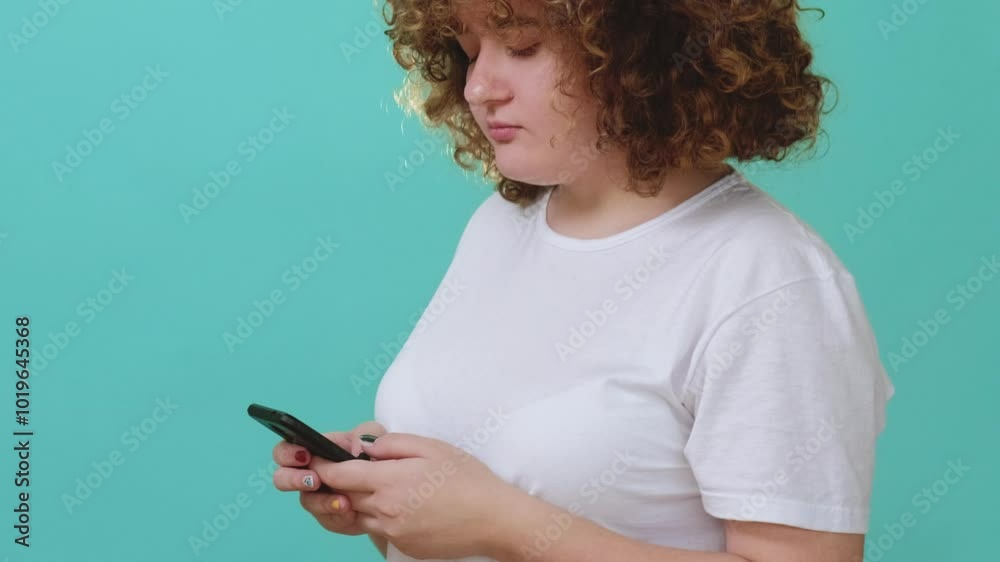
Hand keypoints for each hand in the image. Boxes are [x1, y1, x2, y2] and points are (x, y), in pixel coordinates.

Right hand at [271, 420, 386, 534]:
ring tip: (343, 502)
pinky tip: (351, 512)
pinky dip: (339, 516)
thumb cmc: (376, 452)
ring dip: (322, 502)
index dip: (287, 453)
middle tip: (315, 481)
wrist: (389, 483)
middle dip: (293, 480)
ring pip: (307, 502)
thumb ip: (365, 433)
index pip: (286, 449)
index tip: (305, 456)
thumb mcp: (373, 434)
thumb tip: (356, 447)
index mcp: (314, 450)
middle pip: (281, 478)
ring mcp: (318, 497)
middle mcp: (310, 473)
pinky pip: (327, 520)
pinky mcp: (331, 516)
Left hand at [312, 432, 519, 560]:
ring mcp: (393, 532)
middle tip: (341, 467)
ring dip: (358, 500)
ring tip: (376, 486)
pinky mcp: (402, 547)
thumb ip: (392, 444)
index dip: (322, 465)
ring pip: (358, 515)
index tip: (314, 458)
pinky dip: (380, 516)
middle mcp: (385, 510)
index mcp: (390, 481)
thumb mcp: (431, 447)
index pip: (339, 474)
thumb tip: (364, 448)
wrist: (494, 520)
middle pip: (344, 496)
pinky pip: (379, 529)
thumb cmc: (467, 479)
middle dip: (338, 482)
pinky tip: (401, 504)